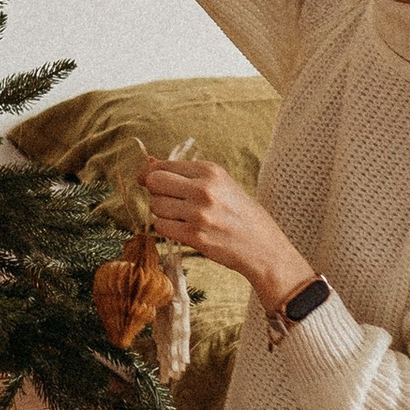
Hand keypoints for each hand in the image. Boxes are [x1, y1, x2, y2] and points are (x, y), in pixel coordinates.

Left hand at [138, 151, 315, 313]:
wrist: (264, 247)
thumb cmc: (242, 214)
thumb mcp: (221, 184)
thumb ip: (186, 174)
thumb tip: (149, 162)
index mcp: (210, 170)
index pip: (163, 166)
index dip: (149, 173)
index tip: (146, 180)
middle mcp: (203, 189)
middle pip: (154, 182)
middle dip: (154, 191)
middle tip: (167, 200)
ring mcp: (199, 213)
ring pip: (155, 206)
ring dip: (163, 213)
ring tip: (183, 217)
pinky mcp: (195, 236)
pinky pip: (162, 227)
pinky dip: (167, 229)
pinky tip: (183, 230)